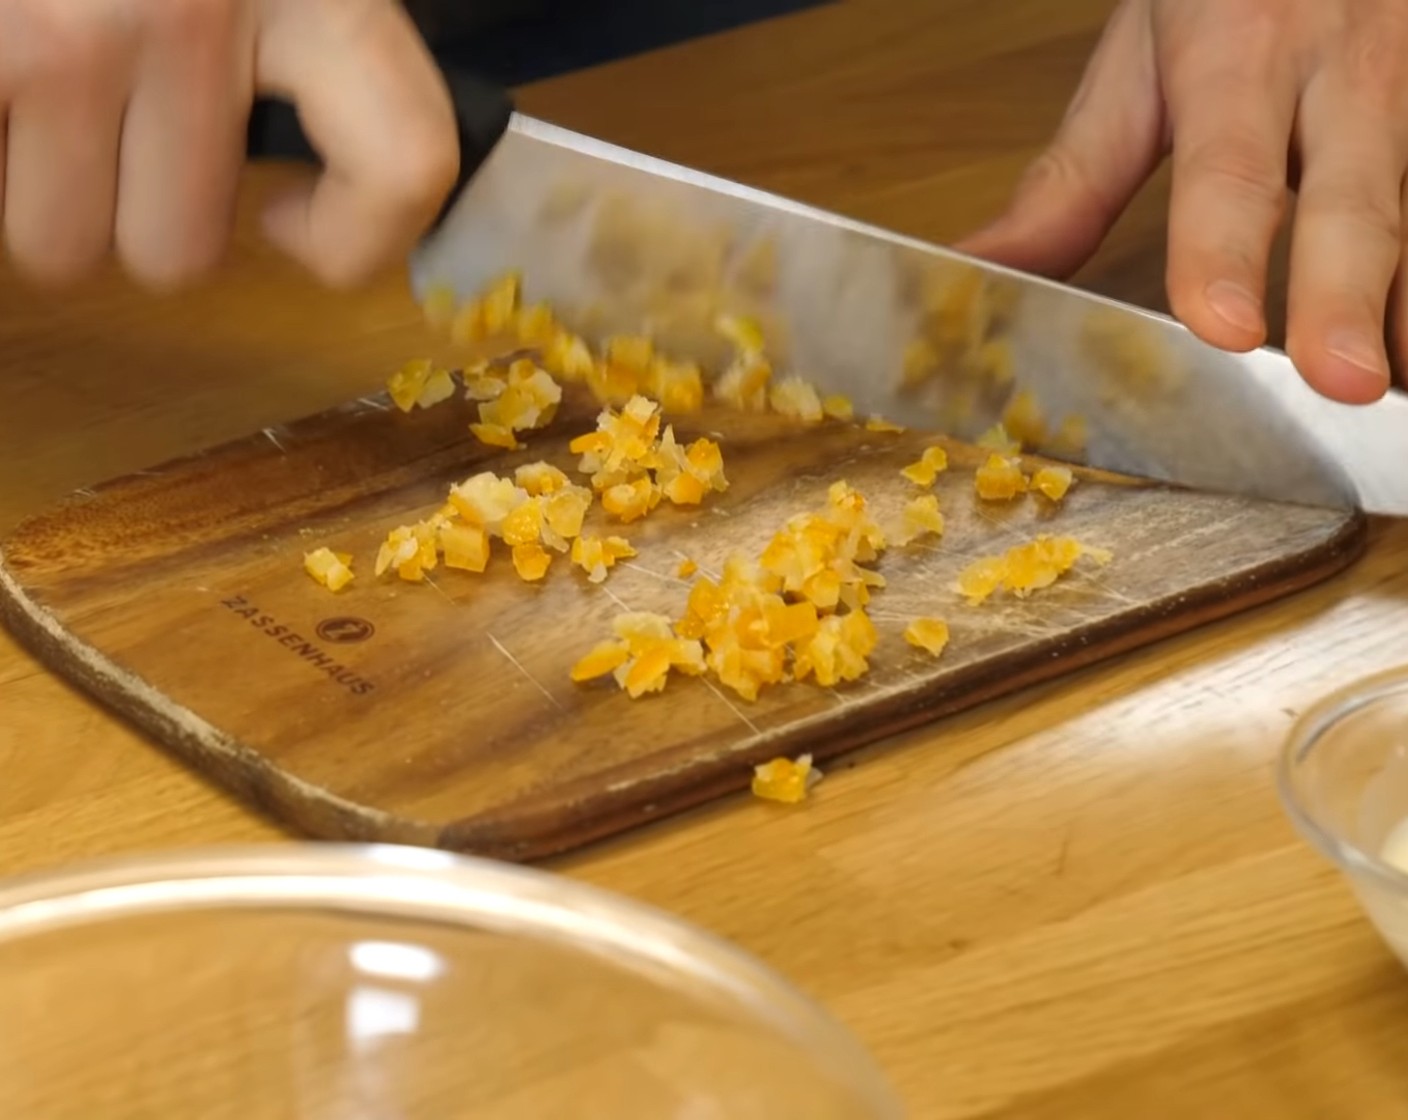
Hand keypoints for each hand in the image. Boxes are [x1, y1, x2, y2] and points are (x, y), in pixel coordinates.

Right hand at [0, 0, 457, 288]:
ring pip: (64, 244)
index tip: (286, 215)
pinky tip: (14, 93)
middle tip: (127, 140)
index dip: (352, 239)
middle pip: (180, 253)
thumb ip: (321, 44)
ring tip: (53, 103)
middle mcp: (195, 11)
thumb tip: (315, 186)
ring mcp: (67, 31)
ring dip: (57, 194)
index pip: (404, 165)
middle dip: (145, 215)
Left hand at [956, 0, 1407, 404]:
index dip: (1223, 248)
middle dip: (1347, 295)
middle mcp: (1345, 71)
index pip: (1230, 168)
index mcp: (1242, 56)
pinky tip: (1406, 350)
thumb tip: (980, 267)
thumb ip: (1073, 180)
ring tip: (1388, 393)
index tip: (1217, 322)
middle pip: (1354, 198)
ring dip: (1404, 307)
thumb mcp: (1139, 60)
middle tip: (1339, 380)